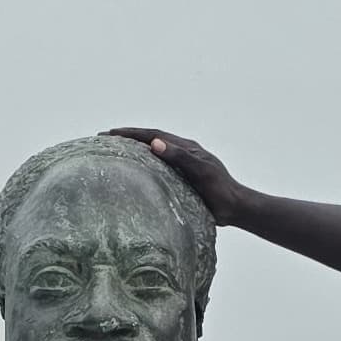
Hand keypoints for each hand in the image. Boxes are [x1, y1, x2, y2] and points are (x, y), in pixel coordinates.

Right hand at [105, 127, 243, 222]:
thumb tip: (154, 143)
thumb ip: (180, 157)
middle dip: (127, 138)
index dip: (129, 133)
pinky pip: (158, 167)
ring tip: (114, 152)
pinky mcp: (183, 178)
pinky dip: (144, 165)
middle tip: (104, 139)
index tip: (109, 133)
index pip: (152, 135)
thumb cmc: (220, 190)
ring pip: (153, 152)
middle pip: (150, 139)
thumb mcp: (200, 171)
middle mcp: (183, 152)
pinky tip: (135, 173)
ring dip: (134, 150)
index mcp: (185, 147)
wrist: (236, 207)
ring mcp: (183, 165)